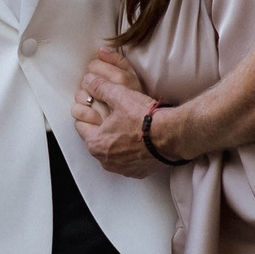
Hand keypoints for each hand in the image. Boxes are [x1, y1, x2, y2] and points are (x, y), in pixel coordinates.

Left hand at [74, 49, 161, 177]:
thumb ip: (100, 87)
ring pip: (113, 152)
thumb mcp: (119, 96)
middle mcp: (106, 161)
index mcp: (96, 144)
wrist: (172, 136)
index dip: (87, 113)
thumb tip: (90, 81)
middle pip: (97, 140)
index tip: (95, 107)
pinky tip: (140, 141)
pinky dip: (132, 152)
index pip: (81, 125)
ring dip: (117, 142)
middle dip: (102, 128)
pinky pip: (129, 161)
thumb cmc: (144, 118)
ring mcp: (123, 169)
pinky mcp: (139, 172)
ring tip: (128, 127)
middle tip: (114, 116)